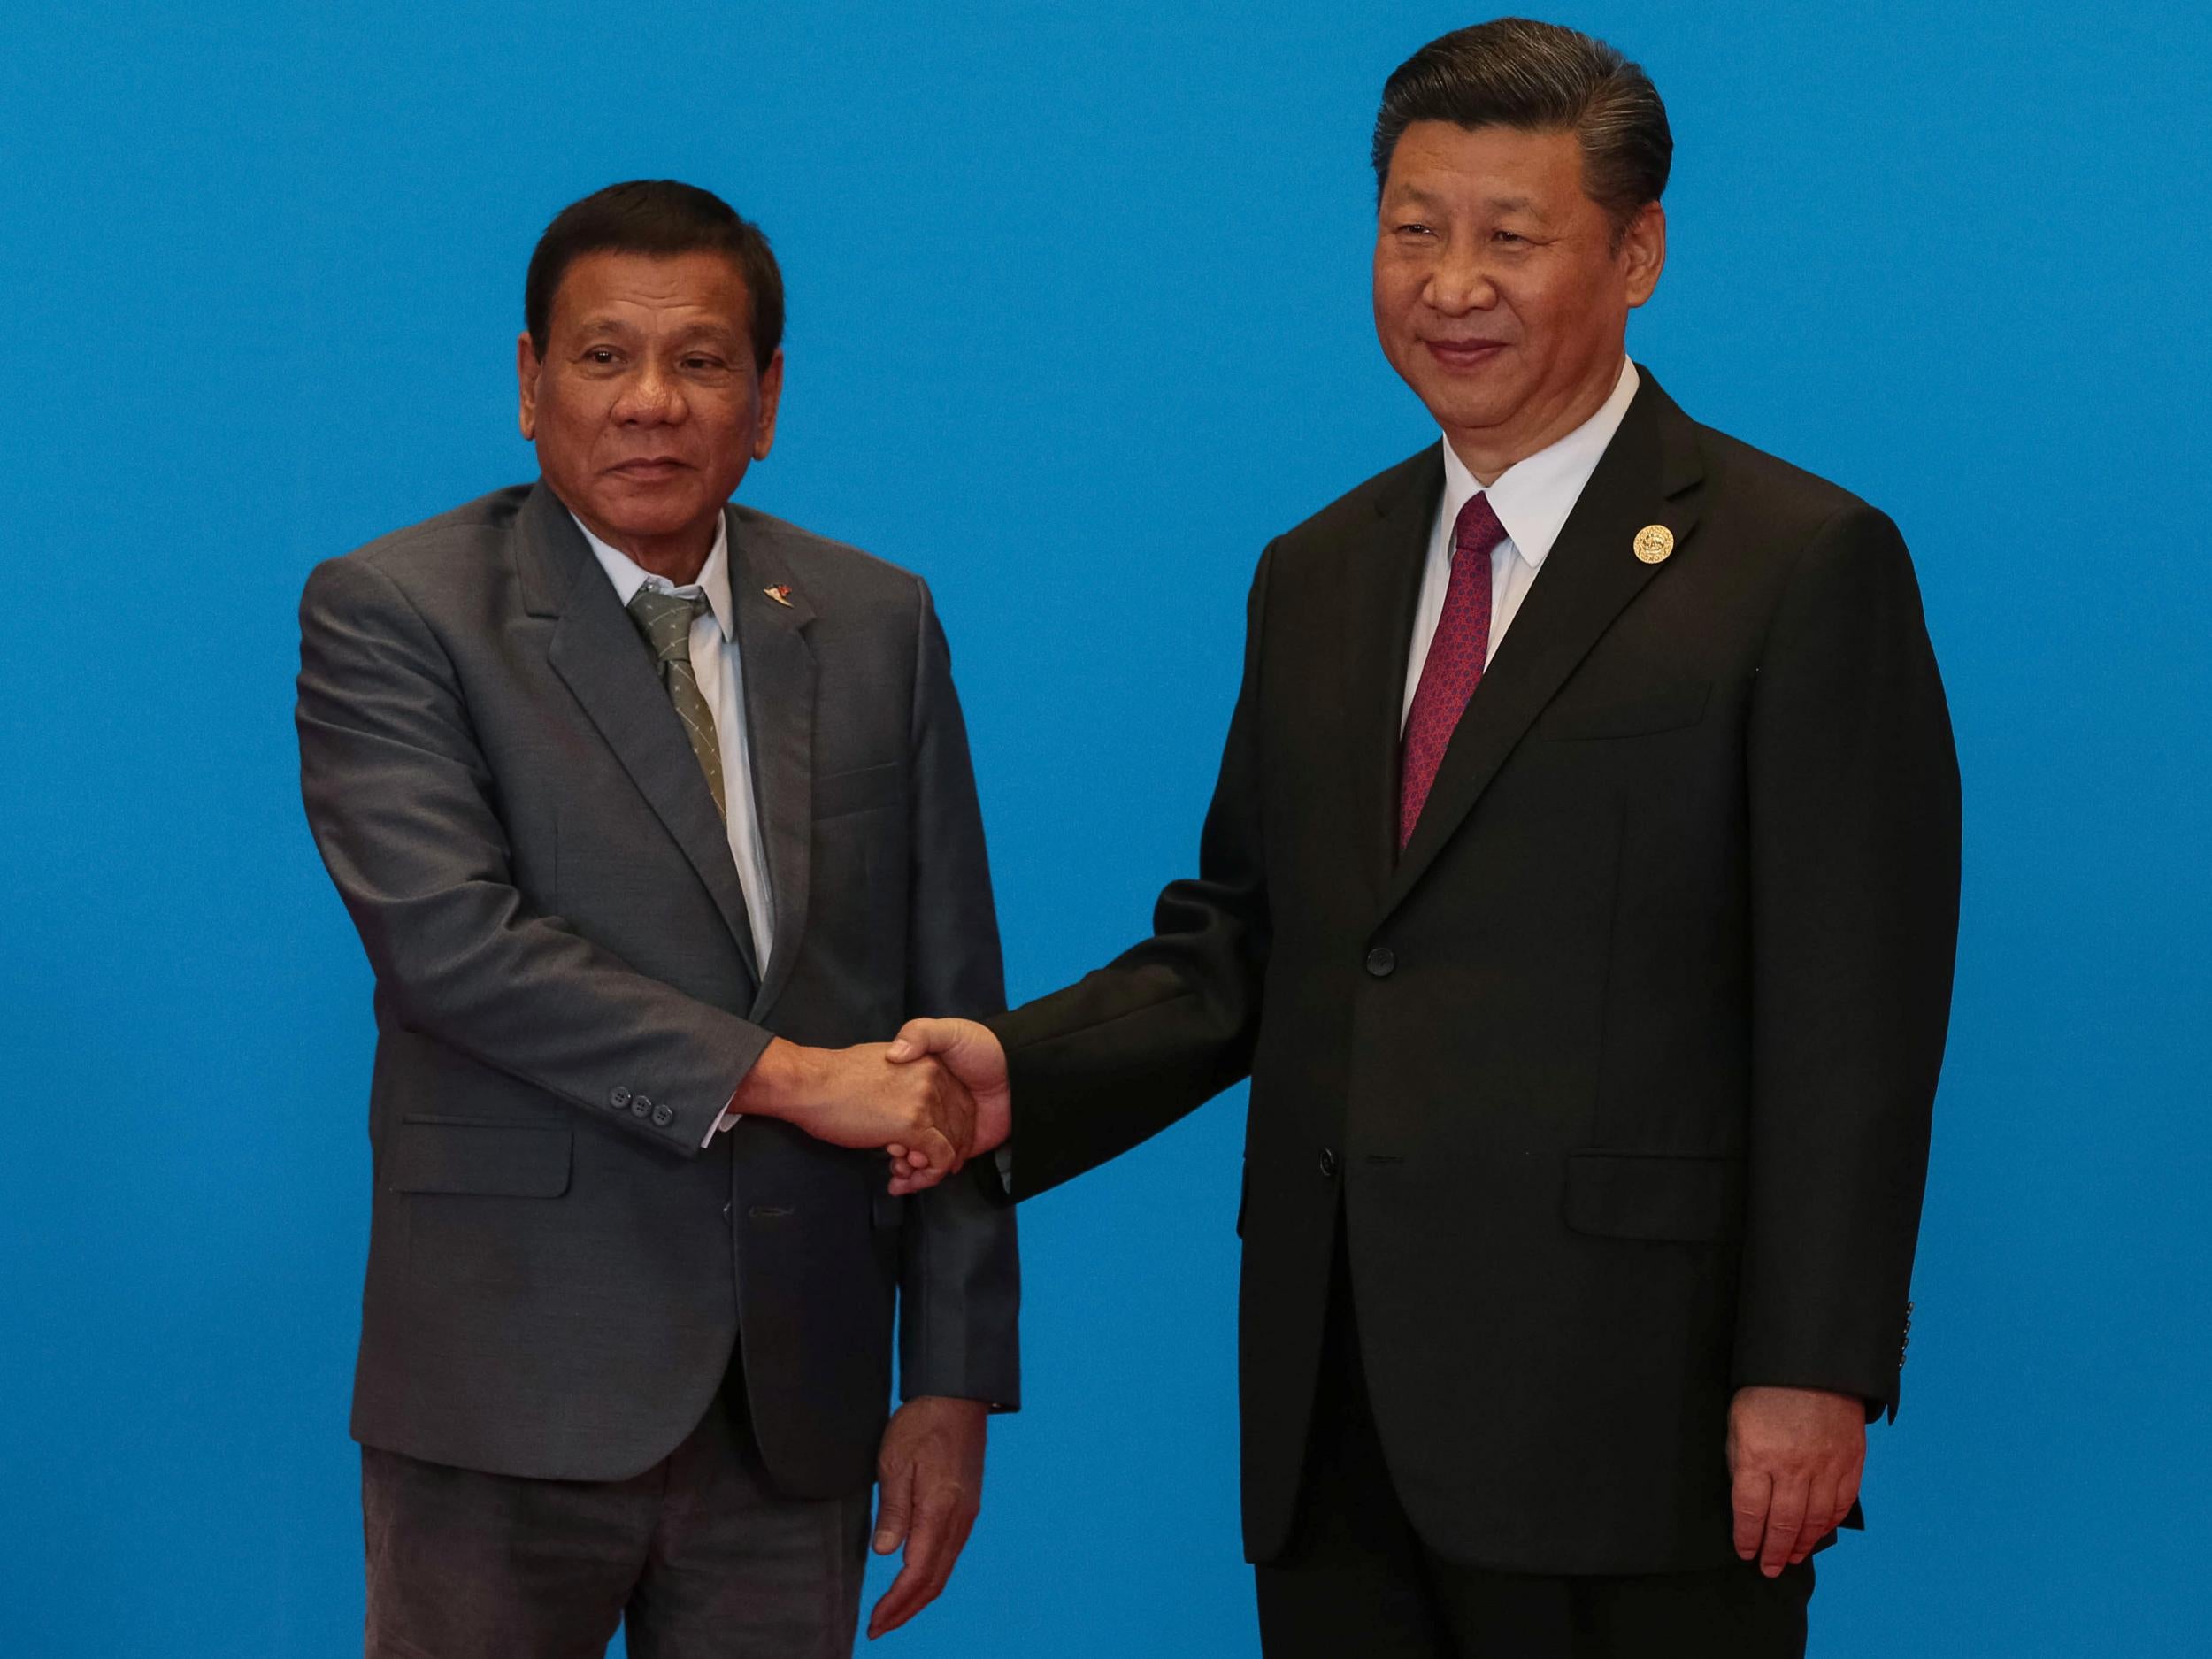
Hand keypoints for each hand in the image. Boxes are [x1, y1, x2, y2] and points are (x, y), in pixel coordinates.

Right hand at [733, 1039, 975, 1188]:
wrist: (809, 1083)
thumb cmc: (836, 1079)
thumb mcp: (884, 1068)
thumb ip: (909, 1087)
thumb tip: (914, 1118)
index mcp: (929, 1060)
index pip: (959, 1101)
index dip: (950, 1130)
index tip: (932, 1149)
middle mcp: (935, 1076)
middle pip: (959, 1124)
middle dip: (940, 1154)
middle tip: (916, 1171)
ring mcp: (926, 1100)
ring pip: (951, 1145)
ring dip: (930, 1170)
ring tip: (903, 1178)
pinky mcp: (914, 1124)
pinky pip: (939, 1159)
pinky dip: (928, 1176)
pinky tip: (902, 1181)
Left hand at [866, 1396, 987, 1639]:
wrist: (958, 1395)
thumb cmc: (922, 1423)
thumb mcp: (895, 1461)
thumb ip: (893, 1509)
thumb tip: (886, 1553)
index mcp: (941, 1510)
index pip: (917, 1573)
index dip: (895, 1604)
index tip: (874, 1623)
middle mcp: (960, 1519)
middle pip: (935, 1580)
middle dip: (906, 1610)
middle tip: (879, 1628)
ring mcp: (967, 1514)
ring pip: (944, 1570)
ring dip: (919, 1597)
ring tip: (893, 1613)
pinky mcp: (967, 1507)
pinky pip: (949, 1554)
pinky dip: (930, 1576)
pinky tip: (914, 1579)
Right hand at [882, 1019, 1009, 1196]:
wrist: (1020, 1070)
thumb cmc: (983, 1047)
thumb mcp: (947, 1032)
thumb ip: (919, 1034)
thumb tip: (894, 1054)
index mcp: (920, 1082)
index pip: (894, 1110)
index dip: (884, 1125)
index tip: (881, 1135)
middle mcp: (929, 1106)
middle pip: (904, 1136)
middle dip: (894, 1153)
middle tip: (891, 1157)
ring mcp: (945, 1126)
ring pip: (918, 1154)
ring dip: (904, 1169)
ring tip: (899, 1175)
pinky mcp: (963, 1145)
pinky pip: (939, 1164)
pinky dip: (924, 1176)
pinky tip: (907, 1181)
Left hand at [1728, 1385, 1865, 1576]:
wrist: (1813, 1363)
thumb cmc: (1766, 1390)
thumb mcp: (1737, 1422)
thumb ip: (1740, 1461)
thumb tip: (1744, 1498)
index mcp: (1757, 1455)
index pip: (1749, 1510)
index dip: (1746, 1536)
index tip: (1745, 1551)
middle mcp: (1792, 1467)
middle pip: (1782, 1523)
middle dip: (1774, 1551)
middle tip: (1769, 1568)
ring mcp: (1825, 1467)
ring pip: (1814, 1520)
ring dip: (1802, 1544)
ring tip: (1793, 1558)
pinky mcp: (1850, 1462)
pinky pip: (1840, 1503)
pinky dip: (1829, 1523)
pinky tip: (1819, 1532)